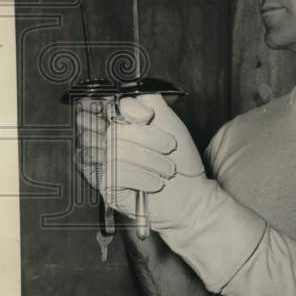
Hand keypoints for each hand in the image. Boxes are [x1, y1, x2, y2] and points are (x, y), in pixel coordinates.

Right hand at [76, 93, 205, 226]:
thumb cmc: (180, 160)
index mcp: (121, 124)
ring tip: (167, 170)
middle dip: (150, 139)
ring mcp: (105, 165)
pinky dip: (145, 177)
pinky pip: (119, 173)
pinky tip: (155, 183)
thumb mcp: (169, 121)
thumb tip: (125, 101)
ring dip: (152, 161)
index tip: (146, 118)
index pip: (104, 106)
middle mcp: (108, 143)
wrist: (191, 194)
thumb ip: (148, 102)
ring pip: (118, 152)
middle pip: (114, 130)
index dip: (125, 110)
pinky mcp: (107, 187)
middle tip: (169, 149)